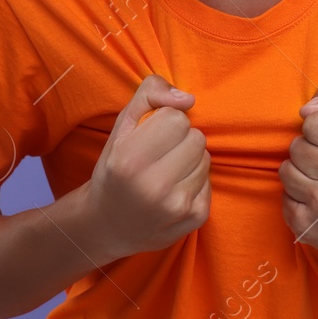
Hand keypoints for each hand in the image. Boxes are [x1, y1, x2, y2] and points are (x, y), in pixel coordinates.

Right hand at [80, 74, 210, 260]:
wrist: (107, 224)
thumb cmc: (114, 168)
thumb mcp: (120, 126)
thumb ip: (150, 94)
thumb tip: (188, 98)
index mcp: (130, 159)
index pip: (177, 118)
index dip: (165, 122)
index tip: (150, 137)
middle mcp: (154, 186)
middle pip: (196, 137)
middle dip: (180, 140)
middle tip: (160, 154)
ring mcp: (177, 205)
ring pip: (206, 158)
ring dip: (189, 160)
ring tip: (165, 172)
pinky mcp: (195, 218)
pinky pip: (210, 181)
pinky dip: (195, 181)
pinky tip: (173, 190)